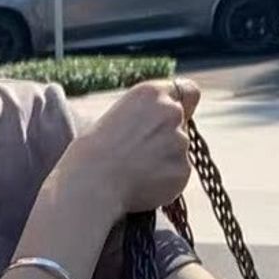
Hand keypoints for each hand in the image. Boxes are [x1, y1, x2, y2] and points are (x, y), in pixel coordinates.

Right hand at [68, 77, 200, 219]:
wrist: (91, 185)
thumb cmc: (91, 156)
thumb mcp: (115, 119)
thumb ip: (143, 118)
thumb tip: (156, 129)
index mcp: (151, 93)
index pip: (187, 91)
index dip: (183, 106)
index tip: (173, 119)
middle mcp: (171, 112)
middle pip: (182, 124)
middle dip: (167, 138)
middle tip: (140, 156)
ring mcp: (180, 141)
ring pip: (178, 152)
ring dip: (163, 162)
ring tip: (134, 174)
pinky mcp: (182, 169)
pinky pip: (177, 176)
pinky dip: (164, 183)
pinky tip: (141, 187)